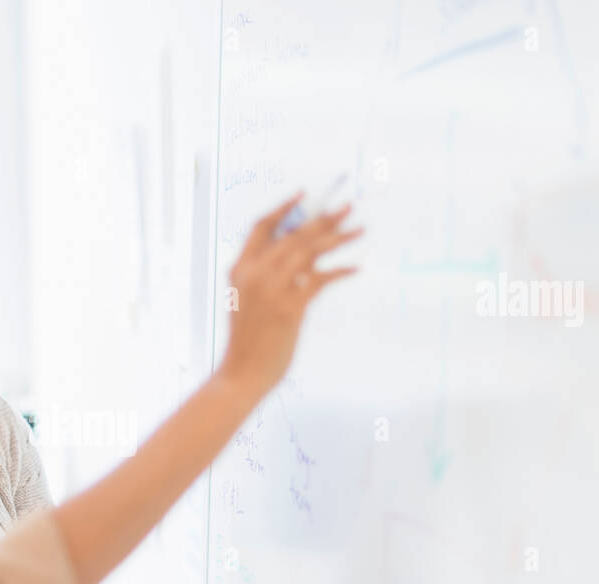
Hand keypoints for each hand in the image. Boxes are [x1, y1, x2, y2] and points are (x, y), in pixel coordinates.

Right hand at [219, 192, 361, 397]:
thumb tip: (300, 253)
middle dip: (323, 218)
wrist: (241, 373)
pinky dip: (340, 272)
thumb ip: (265, 275)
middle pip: (294, 234)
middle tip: (347, 207)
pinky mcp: (290, 307)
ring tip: (359, 228)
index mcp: (239, 269)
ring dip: (338, 238)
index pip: (262, 227)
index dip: (284, 208)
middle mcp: (255, 274)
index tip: (304, 194)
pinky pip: (320, 280)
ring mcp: (272, 289)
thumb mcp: (247, 300)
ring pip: (309, 251)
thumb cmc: (247, 340)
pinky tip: (355, 268)